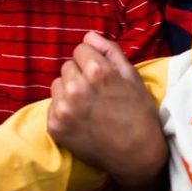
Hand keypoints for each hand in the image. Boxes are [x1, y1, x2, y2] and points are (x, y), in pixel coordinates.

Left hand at [48, 32, 165, 185]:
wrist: (136, 154)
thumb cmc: (139, 112)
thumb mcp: (132, 76)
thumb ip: (109, 50)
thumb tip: (87, 36)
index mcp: (96, 71)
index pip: (80, 49)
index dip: (93, 61)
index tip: (103, 76)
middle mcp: (76, 87)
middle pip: (67, 66)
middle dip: (80, 74)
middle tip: (97, 92)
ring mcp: (63, 109)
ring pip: (57, 85)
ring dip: (69, 90)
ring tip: (88, 105)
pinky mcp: (55, 127)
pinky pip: (52, 106)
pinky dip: (64, 109)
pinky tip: (81, 119)